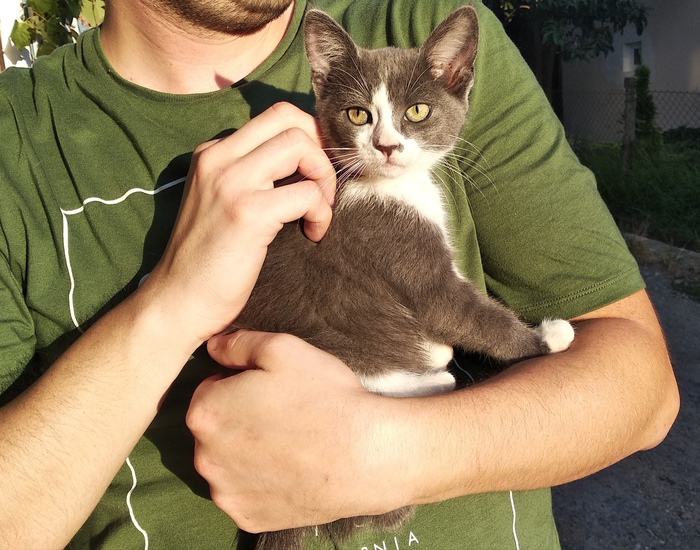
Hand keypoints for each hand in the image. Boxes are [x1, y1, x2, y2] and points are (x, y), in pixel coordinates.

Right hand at [142, 103, 335, 344]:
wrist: (177, 301)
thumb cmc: (205, 260)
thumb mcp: (219, 202)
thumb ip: (249, 176)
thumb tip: (301, 163)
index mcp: (212, 153)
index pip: (273, 116)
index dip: (308, 135)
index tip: (318, 168)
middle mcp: (218, 158)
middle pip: (288, 118)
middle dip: (320, 147)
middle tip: (324, 184)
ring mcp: (231, 182)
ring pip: (299, 145)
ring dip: (324, 177)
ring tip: (319, 209)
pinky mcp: (247, 213)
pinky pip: (306, 194)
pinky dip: (321, 213)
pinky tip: (313, 233)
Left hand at [186, 330, 407, 532]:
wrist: (366, 454)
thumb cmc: (324, 398)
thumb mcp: (283, 348)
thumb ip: (238, 344)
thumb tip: (214, 346)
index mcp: (206, 412)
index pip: (209, 390)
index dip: (239, 385)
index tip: (269, 389)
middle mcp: (205, 457)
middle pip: (214, 429)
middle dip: (239, 419)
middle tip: (282, 413)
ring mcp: (226, 493)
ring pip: (227, 463)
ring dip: (246, 452)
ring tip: (288, 441)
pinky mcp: (248, 518)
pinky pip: (244, 494)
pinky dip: (260, 483)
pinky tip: (288, 468)